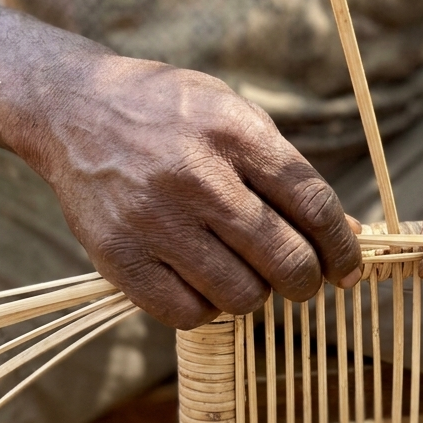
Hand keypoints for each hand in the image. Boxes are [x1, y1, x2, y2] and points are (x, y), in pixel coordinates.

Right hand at [33, 56, 361, 327]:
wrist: (72, 108)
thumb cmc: (170, 113)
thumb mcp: (233, 115)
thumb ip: (288, 173)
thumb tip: (349, 234)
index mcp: (234, 132)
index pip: (312, 204)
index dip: (342, 245)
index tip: (350, 267)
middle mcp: (196, 176)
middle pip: (284, 257)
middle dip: (307, 280)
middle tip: (303, 280)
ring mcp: (153, 219)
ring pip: (241, 295)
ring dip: (256, 293)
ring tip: (244, 272)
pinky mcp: (118, 256)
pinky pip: (187, 314)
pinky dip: (207, 308)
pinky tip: (202, 281)